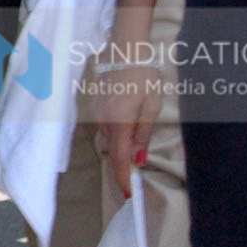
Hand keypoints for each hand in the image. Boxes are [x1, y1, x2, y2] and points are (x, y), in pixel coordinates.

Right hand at [95, 63, 162, 195]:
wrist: (125, 51)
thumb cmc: (143, 77)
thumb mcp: (151, 107)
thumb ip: (143, 135)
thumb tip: (138, 161)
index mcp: (119, 123)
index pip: (119, 159)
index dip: (123, 179)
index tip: (129, 195)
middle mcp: (103, 121)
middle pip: (114, 150)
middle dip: (125, 162)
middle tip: (138, 170)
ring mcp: (96, 113)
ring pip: (110, 139)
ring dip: (122, 145)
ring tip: (136, 139)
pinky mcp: (94, 106)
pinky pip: (105, 127)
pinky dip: (116, 132)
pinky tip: (127, 121)